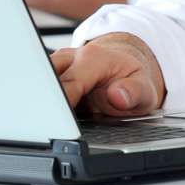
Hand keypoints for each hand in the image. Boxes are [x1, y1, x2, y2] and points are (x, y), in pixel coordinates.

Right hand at [50, 34, 166, 117]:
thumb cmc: (133, 77)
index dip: (62, 106)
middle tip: (52, 126)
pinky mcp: (52, 73)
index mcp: (93, 59)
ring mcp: (59, 64)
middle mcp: (72, 57)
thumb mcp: (145, 89)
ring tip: (52, 123)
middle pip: (46, 80)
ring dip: (43, 103)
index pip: (68, 83)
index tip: (61, 124)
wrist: (126, 61)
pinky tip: (52, 118)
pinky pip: (41, 88)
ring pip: (39, 82)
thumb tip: (118, 96)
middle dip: (46, 104)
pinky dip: (44, 103)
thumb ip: (134, 93)